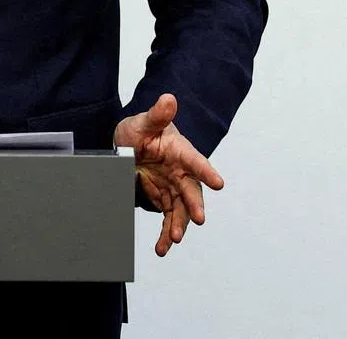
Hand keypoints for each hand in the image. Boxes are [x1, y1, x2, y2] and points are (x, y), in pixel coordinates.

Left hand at [113, 92, 223, 256]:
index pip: (195, 161)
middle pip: (191, 190)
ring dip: (179, 225)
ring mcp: (173, 187)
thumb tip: (169, 98)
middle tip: (199, 219)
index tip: (218, 183)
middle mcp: (181, 172)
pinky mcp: (163, 199)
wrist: (128, 146)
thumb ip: (157, 114)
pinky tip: (162, 247)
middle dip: (195, 205)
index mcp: (180, 151)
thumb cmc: (140, 130)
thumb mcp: (144, 122)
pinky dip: (166, 234)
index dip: (206, 171)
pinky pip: (168, 219)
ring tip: (174, 240)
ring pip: (181, 210)